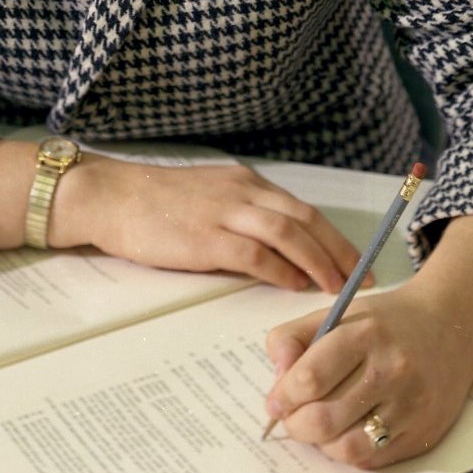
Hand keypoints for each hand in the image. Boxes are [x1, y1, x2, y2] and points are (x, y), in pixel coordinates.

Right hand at [49, 157, 362, 291]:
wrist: (111, 196)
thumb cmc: (154, 203)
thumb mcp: (208, 199)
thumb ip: (241, 217)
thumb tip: (275, 253)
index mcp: (245, 183)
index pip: (303, 209)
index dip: (334, 237)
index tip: (356, 263)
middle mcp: (242, 192)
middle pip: (305, 219)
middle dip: (339, 251)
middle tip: (362, 280)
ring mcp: (224, 213)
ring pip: (287, 233)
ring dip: (318, 262)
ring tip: (337, 288)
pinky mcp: (205, 237)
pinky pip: (253, 252)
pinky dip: (280, 269)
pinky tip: (293, 285)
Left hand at [262, 285, 472, 466]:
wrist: (451, 327)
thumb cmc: (385, 324)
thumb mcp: (337, 313)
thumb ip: (293, 339)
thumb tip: (276, 386)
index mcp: (365, 334)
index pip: (309, 379)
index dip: (283, 396)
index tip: (276, 401)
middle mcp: (392, 370)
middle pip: (323, 420)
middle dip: (296, 425)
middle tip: (293, 418)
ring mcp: (411, 406)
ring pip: (346, 448)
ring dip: (322, 443)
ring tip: (321, 426)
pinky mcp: (424, 433)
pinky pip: (372, 460)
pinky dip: (350, 452)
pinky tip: (349, 430)